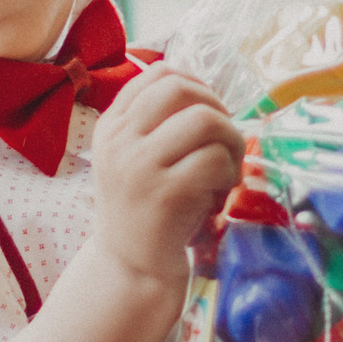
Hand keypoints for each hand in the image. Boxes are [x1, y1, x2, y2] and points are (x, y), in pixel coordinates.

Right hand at [89, 69, 243, 294]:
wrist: (129, 268)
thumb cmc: (144, 209)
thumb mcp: (134, 158)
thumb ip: (156, 124)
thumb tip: (205, 93)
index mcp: (112, 126)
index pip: (159, 73)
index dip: (197, 86)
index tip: (208, 115)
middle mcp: (120, 141)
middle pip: (182, 88)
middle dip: (218, 110)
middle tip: (224, 144)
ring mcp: (140, 167)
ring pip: (206, 120)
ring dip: (230, 143)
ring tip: (224, 173)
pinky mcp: (166, 195)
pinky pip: (216, 160)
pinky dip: (228, 176)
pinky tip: (216, 199)